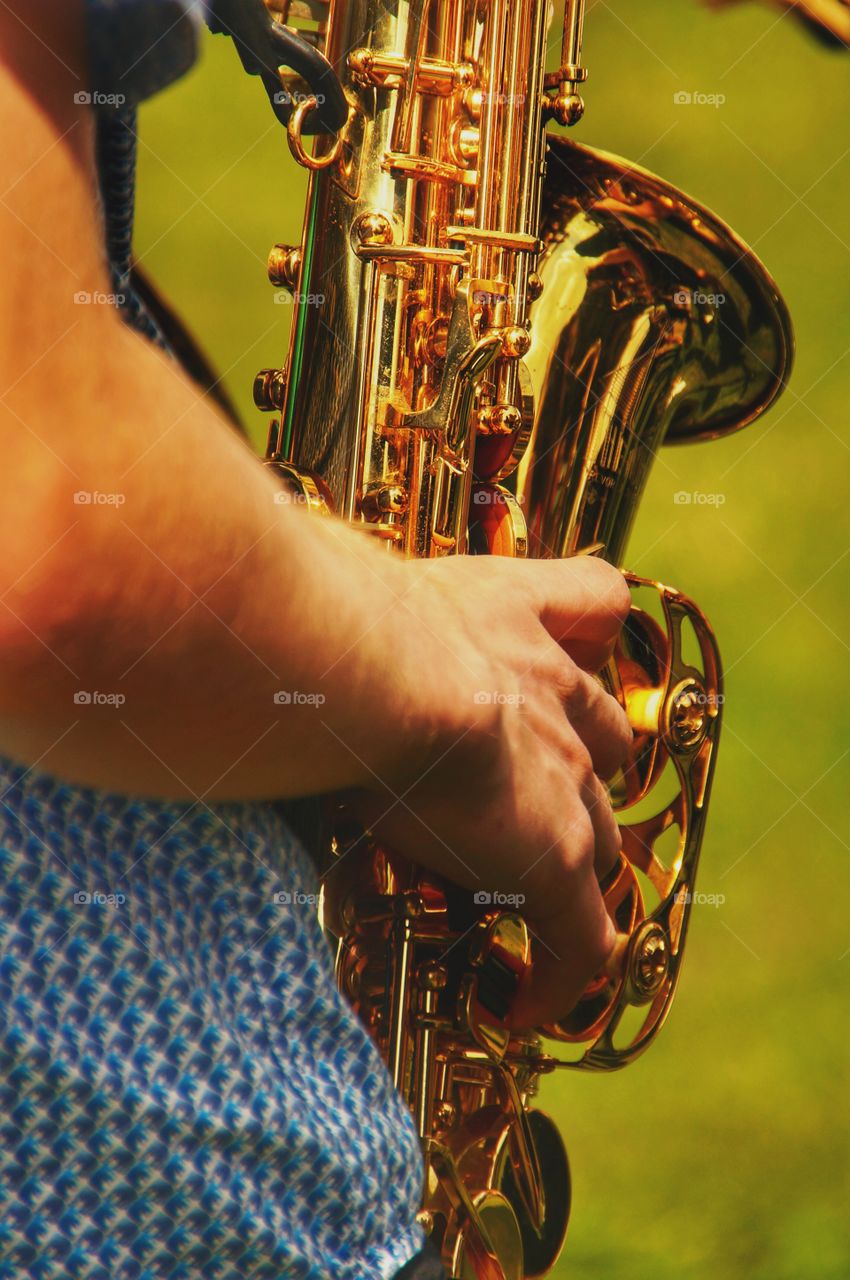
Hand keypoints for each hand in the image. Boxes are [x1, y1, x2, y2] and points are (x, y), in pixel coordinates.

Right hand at [347, 552, 632, 1028]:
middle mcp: (556, 694)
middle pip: (604, 742)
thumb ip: (334, 584)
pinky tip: (522, 1003)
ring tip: (524, 911)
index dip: (585, 631)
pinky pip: (581, 939)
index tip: (569, 652)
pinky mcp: (552, 860)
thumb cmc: (328, 610)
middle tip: (521, 808)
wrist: (363, 666)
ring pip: (602, 839)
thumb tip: (263, 580)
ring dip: (570, 873)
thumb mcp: (342, 574)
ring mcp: (564, 781)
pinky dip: (561, 973)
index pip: (592, 599)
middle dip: (577, 775)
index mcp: (511, 613)